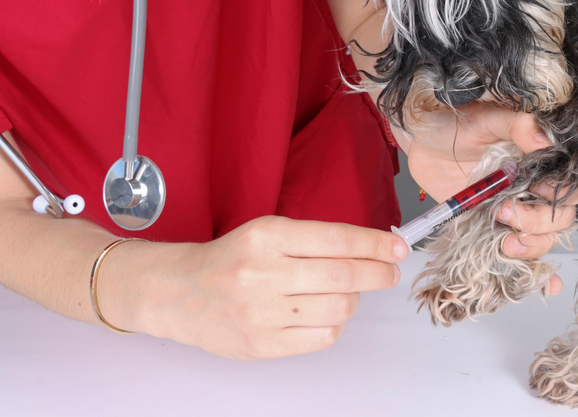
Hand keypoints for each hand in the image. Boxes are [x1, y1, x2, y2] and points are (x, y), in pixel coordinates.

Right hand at [134, 216, 407, 359]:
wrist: (180, 292)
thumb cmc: (232, 259)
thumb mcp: (269, 232)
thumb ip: (316, 239)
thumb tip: (373, 247)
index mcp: (267, 236)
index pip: (338, 238)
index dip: (376, 244)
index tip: (397, 248)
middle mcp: (263, 273)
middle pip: (344, 275)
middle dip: (378, 273)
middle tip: (389, 273)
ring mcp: (261, 312)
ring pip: (339, 308)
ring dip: (354, 299)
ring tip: (346, 292)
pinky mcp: (261, 345)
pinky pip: (322, 338)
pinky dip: (336, 325)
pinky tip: (327, 315)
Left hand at [392, 102, 577, 294]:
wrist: (421, 141)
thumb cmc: (454, 123)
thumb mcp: (486, 117)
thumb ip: (517, 125)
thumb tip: (544, 140)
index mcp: (541, 159)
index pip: (572, 184)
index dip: (561, 195)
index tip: (536, 192)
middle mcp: (534, 187)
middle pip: (561, 217)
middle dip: (538, 224)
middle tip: (505, 214)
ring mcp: (517, 210)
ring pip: (545, 239)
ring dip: (532, 247)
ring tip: (506, 242)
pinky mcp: (497, 229)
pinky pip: (523, 253)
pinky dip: (540, 273)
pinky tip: (549, 285)